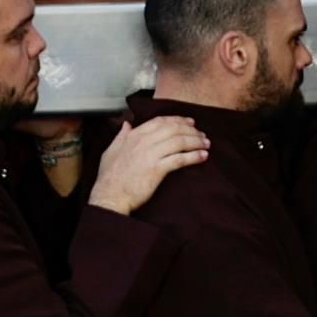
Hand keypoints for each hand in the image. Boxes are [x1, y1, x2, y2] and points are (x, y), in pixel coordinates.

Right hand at [89, 114, 207, 217]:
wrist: (110, 195)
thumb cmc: (110, 177)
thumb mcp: (111, 150)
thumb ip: (121, 136)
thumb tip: (127, 124)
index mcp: (134, 135)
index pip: (161, 121)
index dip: (178, 120)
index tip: (190, 122)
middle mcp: (143, 141)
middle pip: (173, 129)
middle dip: (191, 130)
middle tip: (202, 134)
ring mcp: (150, 155)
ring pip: (179, 142)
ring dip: (195, 141)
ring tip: (206, 144)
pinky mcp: (157, 169)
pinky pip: (179, 159)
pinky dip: (193, 156)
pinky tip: (202, 156)